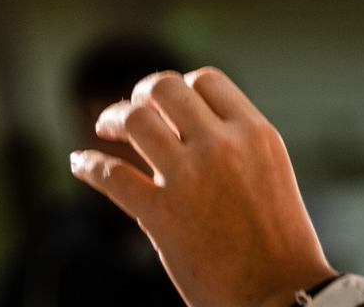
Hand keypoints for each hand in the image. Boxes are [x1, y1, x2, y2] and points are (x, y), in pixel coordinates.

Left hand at [71, 68, 335, 306]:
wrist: (283, 297)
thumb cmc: (280, 244)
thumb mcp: (269, 173)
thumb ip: (234, 144)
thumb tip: (183, 127)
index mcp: (255, 133)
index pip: (206, 79)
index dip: (181, 86)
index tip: (168, 105)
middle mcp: (221, 146)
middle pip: (164, 88)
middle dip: (142, 94)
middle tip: (132, 109)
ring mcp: (189, 179)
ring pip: (135, 119)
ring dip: (113, 118)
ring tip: (106, 128)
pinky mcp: (161, 216)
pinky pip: (111, 175)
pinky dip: (89, 165)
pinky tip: (80, 163)